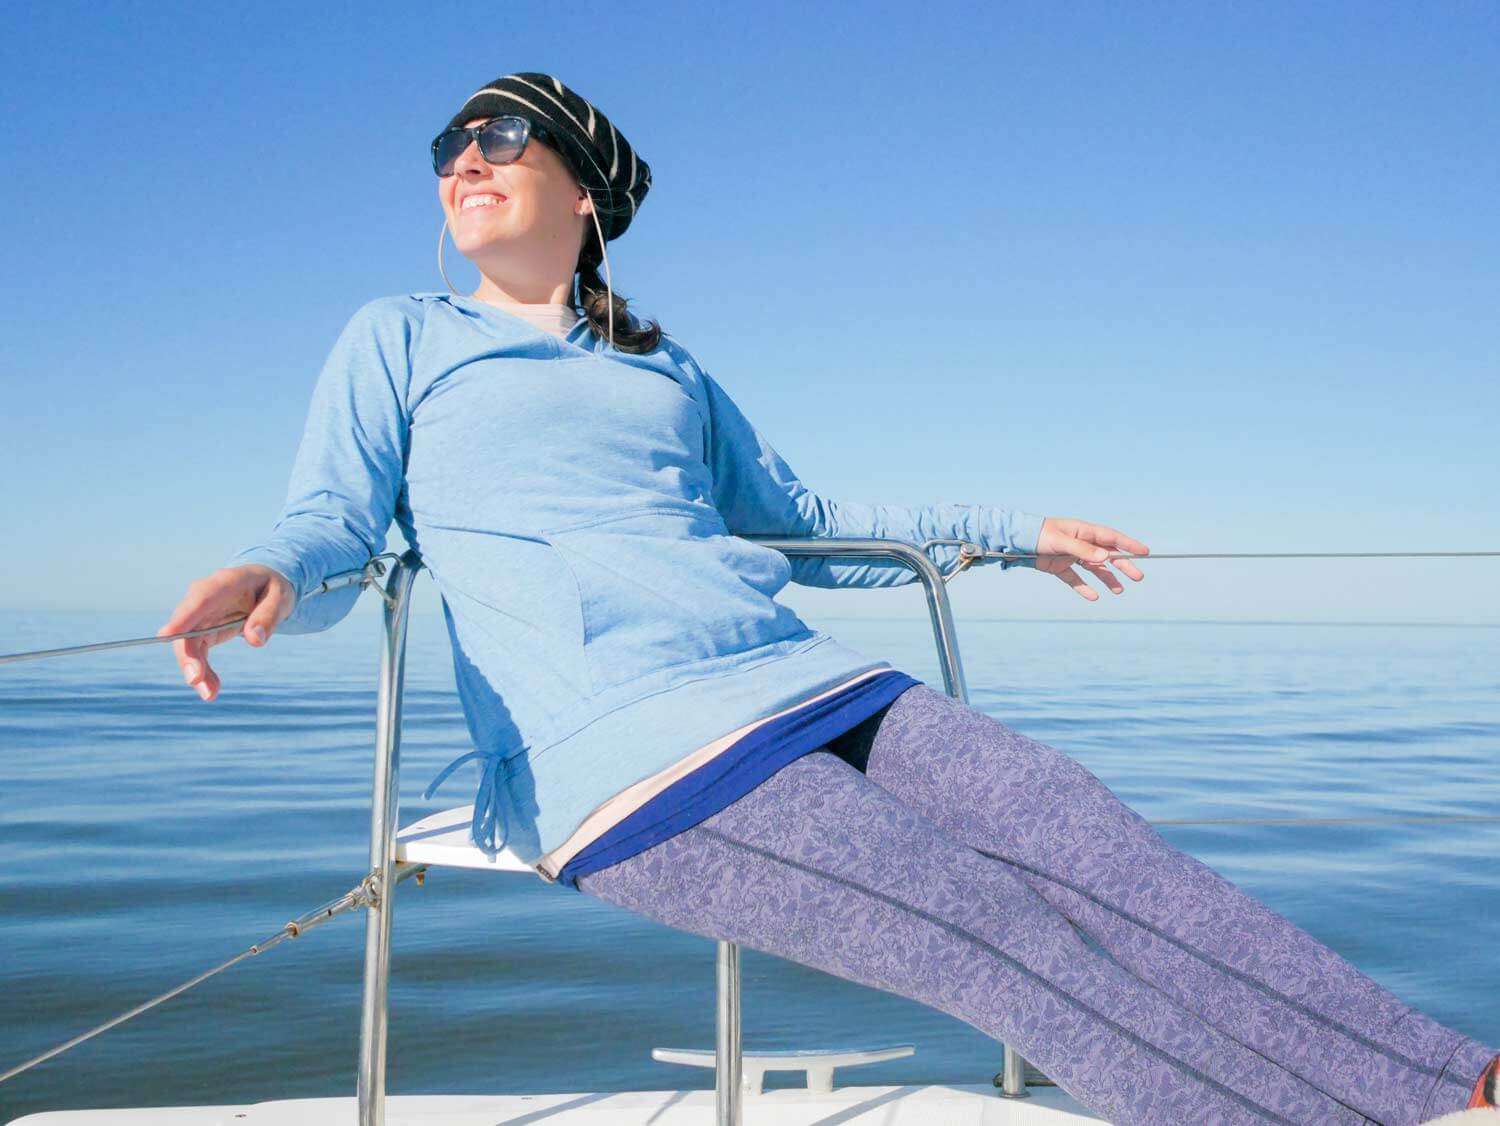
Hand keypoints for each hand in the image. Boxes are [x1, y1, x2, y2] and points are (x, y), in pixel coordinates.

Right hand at [156, 565, 295, 700]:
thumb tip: (255, 640)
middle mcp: (205, 597)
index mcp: (225, 582)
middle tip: (195, 680)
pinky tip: (211, 690)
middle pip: (188, 626)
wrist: (263, 586)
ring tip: (210, 694)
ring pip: (188, 644)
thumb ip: (268, 615)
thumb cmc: (272, 588)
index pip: (201, 598)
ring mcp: (200, 615)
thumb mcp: (280, 597)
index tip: (166, 636)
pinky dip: (203, 672)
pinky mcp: (202, 631)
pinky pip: (197, 653)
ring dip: (196, 670)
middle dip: (188, 655)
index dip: (183, 617)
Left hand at [1036, 516, 1149, 600]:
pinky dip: (1084, 588)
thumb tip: (1105, 558)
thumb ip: (1082, 550)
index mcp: (1084, 532)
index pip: (1112, 538)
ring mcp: (1071, 556)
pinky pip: (1076, 580)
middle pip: (1107, 556)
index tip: (1145, 552)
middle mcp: (1081, 544)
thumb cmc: (1040, 534)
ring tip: (1119, 591)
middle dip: (1123, 566)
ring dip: (1107, 578)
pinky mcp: (1060, 568)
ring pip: (1095, 569)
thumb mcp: (1062, 541)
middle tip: (1138, 577)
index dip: (1129, 544)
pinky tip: (1093, 597)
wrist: (1017, 541)